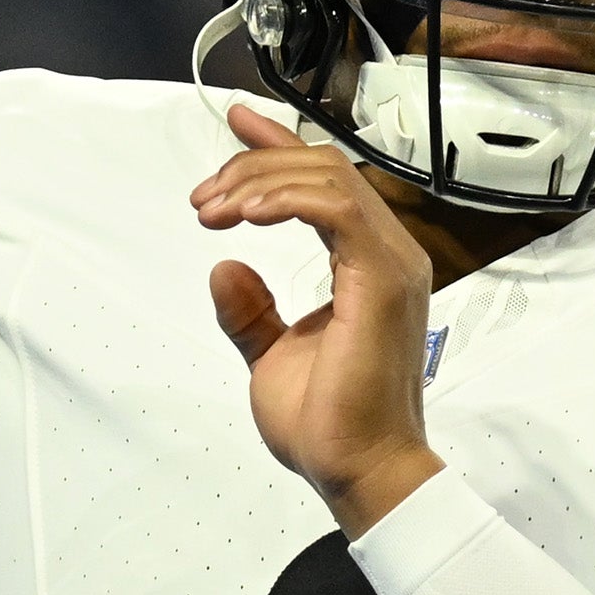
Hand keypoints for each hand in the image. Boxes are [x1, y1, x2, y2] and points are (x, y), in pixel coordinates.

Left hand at [195, 104, 445, 534]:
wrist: (359, 470)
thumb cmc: (329, 425)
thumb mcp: (271, 355)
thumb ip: (251, 311)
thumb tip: (225, 268)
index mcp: (369, 266)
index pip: (326, 184)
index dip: (279, 146)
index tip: (236, 124)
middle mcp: (389, 255)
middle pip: (323, 171)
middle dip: (254, 168)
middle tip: (202, 198)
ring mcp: (392, 264)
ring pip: (328, 180)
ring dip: (260, 183)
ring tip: (211, 210)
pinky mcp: (382, 279)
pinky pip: (336, 209)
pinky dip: (285, 200)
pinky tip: (243, 216)